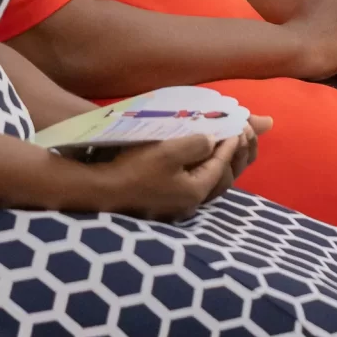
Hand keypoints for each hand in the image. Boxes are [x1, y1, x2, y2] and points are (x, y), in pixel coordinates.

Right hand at [80, 123, 266, 219]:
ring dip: (208, 166)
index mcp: (195, 191)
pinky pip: (187, 188)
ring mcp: (174, 208)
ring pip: (201, 185)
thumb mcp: (169, 151)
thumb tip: (212, 140)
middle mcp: (189, 204)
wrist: (101, 190)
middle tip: (226, 138)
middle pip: (216, 179)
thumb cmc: (135, 169)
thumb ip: (197, 144)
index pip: (219, 164)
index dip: (228, 144)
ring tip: (208, 149)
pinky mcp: (161, 206)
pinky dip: (193, 173)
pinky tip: (186, 163)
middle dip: (224, 158)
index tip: (235, 128)